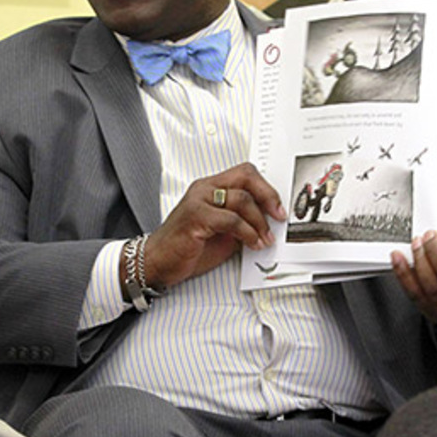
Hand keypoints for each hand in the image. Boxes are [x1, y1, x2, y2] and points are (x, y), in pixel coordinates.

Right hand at [142, 163, 285, 287]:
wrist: (157, 262)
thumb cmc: (186, 247)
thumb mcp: (222, 233)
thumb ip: (241, 223)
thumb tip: (268, 225)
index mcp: (210, 188)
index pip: (245, 174)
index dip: (266, 188)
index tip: (278, 208)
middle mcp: (204, 189)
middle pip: (246, 177)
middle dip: (268, 196)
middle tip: (279, 216)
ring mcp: (199, 201)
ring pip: (241, 199)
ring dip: (259, 222)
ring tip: (265, 238)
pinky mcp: (195, 217)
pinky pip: (231, 219)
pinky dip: (247, 232)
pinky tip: (251, 243)